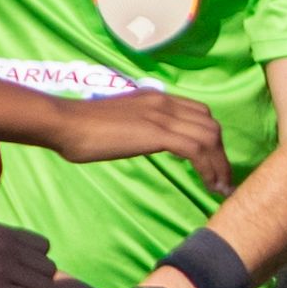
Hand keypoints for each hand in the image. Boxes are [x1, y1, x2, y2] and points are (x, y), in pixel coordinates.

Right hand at [0, 223, 69, 287]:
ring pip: (46, 286)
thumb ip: (1, 250)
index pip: (43, 246)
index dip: (38, 265)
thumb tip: (28, 266)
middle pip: (48, 267)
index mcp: (0, 233)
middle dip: (41, 285)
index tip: (28, 282)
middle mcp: (4, 245)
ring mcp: (1, 267)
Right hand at [53, 89, 234, 194]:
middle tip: (222, 180)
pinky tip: (209, 185)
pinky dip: (209, 169)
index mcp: (157, 98)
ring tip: (221, 188)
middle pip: (211, 126)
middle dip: (221, 154)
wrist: (64, 122)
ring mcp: (163, 116)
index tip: (213, 162)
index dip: (212, 139)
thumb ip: (138, 126)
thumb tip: (143, 139)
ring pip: (210, 137)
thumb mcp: (120, 121)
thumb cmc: (80, 127)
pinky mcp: (157, 133)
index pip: (200, 113)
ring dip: (220, 165)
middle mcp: (165, 103)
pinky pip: (197, 149)